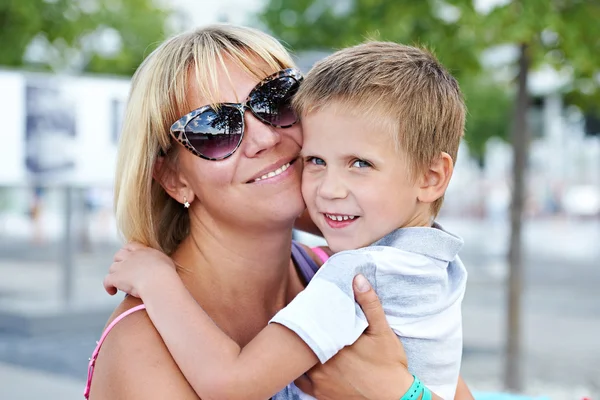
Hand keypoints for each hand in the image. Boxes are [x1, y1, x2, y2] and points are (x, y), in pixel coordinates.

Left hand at [103, 242, 177, 297]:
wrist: (159, 281)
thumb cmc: (166, 274)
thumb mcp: (166, 262)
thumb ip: (159, 261)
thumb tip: (161, 265)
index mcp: (143, 251)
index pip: (131, 246)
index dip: (128, 251)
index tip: (129, 258)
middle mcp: (131, 256)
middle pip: (118, 255)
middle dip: (119, 262)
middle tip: (123, 272)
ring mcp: (122, 266)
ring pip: (112, 268)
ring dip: (115, 275)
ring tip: (120, 284)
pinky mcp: (116, 278)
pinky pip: (107, 281)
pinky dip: (108, 286)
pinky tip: (112, 292)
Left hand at [295, 274, 412, 399]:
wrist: (394, 398)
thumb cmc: (389, 363)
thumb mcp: (382, 330)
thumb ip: (369, 303)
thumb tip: (357, 278)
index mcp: (335, 342)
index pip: (311, 323)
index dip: (306, 314)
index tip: (305, 307)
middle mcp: (322, 362)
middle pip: (300, 342)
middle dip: (300, 331)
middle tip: (301, 321)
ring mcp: (318, 380)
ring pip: (296, 362)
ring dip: (297, 351)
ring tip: (299, 340)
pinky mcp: (320, 394)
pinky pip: (299, 382)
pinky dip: (298, 372)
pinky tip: (302, 363)